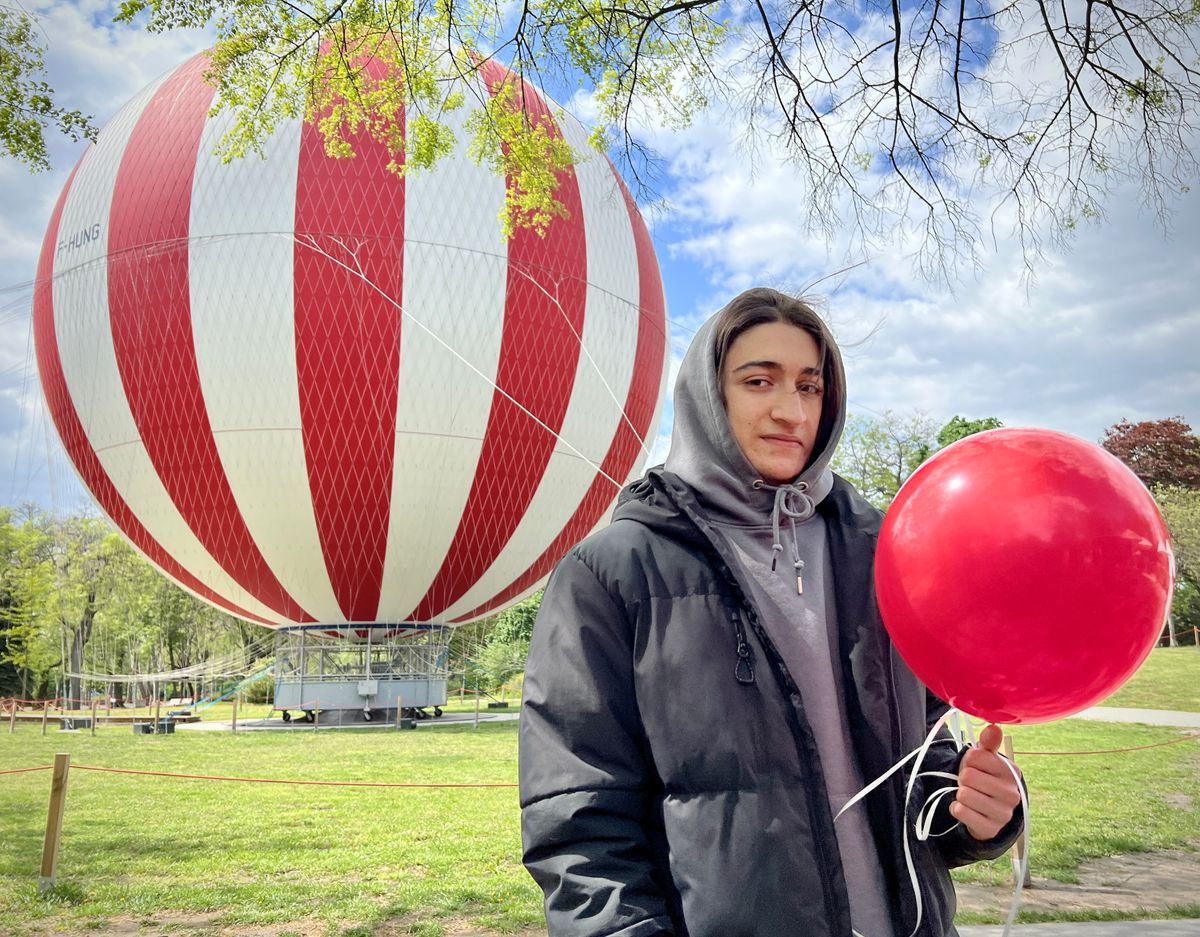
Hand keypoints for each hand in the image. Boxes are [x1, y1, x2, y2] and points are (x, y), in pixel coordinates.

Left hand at [950, 723, 1022, 840]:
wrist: (987, 813)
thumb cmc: (984, 779)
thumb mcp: (985, 759)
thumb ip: (988, 743)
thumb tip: (994, 728)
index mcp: (1013, 772)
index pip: (976, 756)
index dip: (970, 760)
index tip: (977, 767)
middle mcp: (1012, 794)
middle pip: (968, 776)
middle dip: (964, 779)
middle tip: (972, 785)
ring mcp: (1003, 814)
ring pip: (964, 794)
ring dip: (961, 794)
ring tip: (971, 796)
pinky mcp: (990, 829)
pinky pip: (960, 811)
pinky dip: (957, 809)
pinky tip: (967, 810)